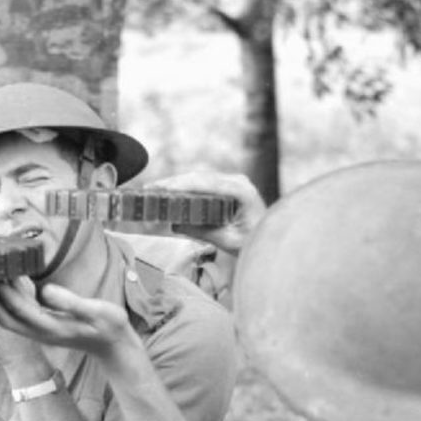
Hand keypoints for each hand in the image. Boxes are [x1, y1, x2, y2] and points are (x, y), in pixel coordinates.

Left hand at [0, 277, 135, 361]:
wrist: (113, 345)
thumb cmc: (109, 326)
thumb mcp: (98, 311)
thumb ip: (71, 301)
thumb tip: (45, 290)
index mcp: (50, 326)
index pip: (17, 307)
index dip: (1, 289)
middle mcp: (40, 332)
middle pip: (4, 315)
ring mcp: (40, 332)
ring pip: (8, 316)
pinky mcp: (43, 327)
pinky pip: (18, 314)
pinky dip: (8, 298)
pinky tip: (7, 282)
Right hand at [146, 171, 266, 255]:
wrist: (270, 241)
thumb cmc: (253, 243)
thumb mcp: (228, 241)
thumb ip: (203, 232)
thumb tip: (175, 225)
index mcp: (242, 192)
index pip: (207, 183)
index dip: (182, 184)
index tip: (161, 188)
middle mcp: (238, 182)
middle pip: (200, 177)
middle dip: (173, 182)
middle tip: (150, 187)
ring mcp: (234, 182)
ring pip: (200, 178)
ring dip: (177, 183)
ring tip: (154, 189)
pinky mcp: (228, 187)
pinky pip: (204, 184)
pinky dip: (186, 188)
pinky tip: (169, 192)